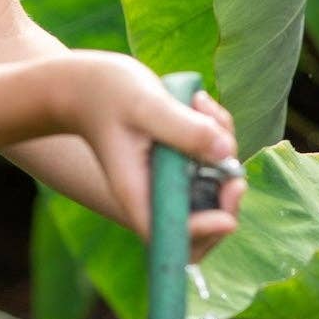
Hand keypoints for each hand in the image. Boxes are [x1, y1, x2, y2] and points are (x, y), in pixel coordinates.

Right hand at [43, 51, 241, 246]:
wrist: (84, 84)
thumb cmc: (104, 92)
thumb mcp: (145, 103)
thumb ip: (184, 128)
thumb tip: (226, 153)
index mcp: (137, 193)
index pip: (173, 234)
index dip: (205, 229)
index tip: (227, 209)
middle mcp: (153, 193)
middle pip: (201, 225)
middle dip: (225, 196)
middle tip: (233, 164)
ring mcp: (167, 180)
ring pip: (213, 186)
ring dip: (224, 150)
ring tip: (202, 105)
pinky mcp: (176, 162)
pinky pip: (212, 160)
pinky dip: (218, 134)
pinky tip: (200, 102)